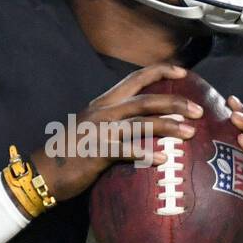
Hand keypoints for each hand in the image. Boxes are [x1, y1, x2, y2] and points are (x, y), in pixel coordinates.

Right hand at [29, 63, 203, 203]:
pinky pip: (126, 151)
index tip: (184, 71)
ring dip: (168, 126)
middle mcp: (103, 112)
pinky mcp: (97, 152)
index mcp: (104, 103)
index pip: (136, 78)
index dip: (161, 71)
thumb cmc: (71, 152)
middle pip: (145, 100)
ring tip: (190, 132)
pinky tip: (162, 160)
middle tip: (198, 110)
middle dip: (175, 101)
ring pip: (141, 123)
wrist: (44, 172)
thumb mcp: (92, 128)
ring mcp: (100, 131)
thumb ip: (116, 122)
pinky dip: (145, 154)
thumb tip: (143, 124)